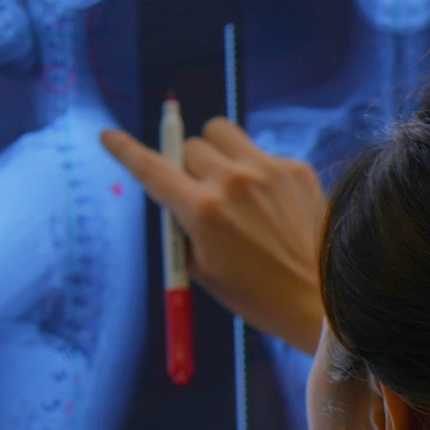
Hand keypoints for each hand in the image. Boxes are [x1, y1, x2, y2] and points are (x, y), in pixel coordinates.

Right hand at [99, 117, 324, 353]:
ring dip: (216, 152)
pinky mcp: (294, 168)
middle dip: (188, 168)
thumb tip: (174, 190)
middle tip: (202, 198)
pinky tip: (270, 203)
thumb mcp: (202, 268)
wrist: (321, 297)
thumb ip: (182, 224)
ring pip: (221, 132)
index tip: (108, 135)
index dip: (124, 150)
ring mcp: (266, 170)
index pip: (151, 169)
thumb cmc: (256, 293)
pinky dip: (253, 169)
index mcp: (202, 211)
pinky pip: (257, 151)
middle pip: (189, 147)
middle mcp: (231, 182)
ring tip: (231, 185)